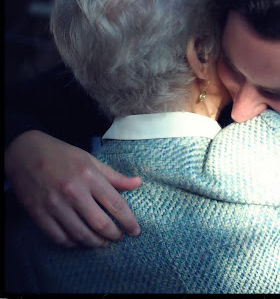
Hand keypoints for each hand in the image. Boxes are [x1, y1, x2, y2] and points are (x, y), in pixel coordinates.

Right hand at [4, 130, 141, 247]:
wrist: (25, 152)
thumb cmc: (62, 155)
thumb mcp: (91, 160)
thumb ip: (114, 176)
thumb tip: (138, 183)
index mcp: (89, 176)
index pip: (116, 204)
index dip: (128, 221)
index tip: (135, 231)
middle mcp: (73, 192)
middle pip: (100, 224)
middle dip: (114, 235)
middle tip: (119, 237)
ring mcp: (54, 204)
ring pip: (80, 234)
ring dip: (95, 242)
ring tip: (102, 242)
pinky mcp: (38, 213)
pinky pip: (58, 237)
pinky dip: (72, 243)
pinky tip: (80, 240)